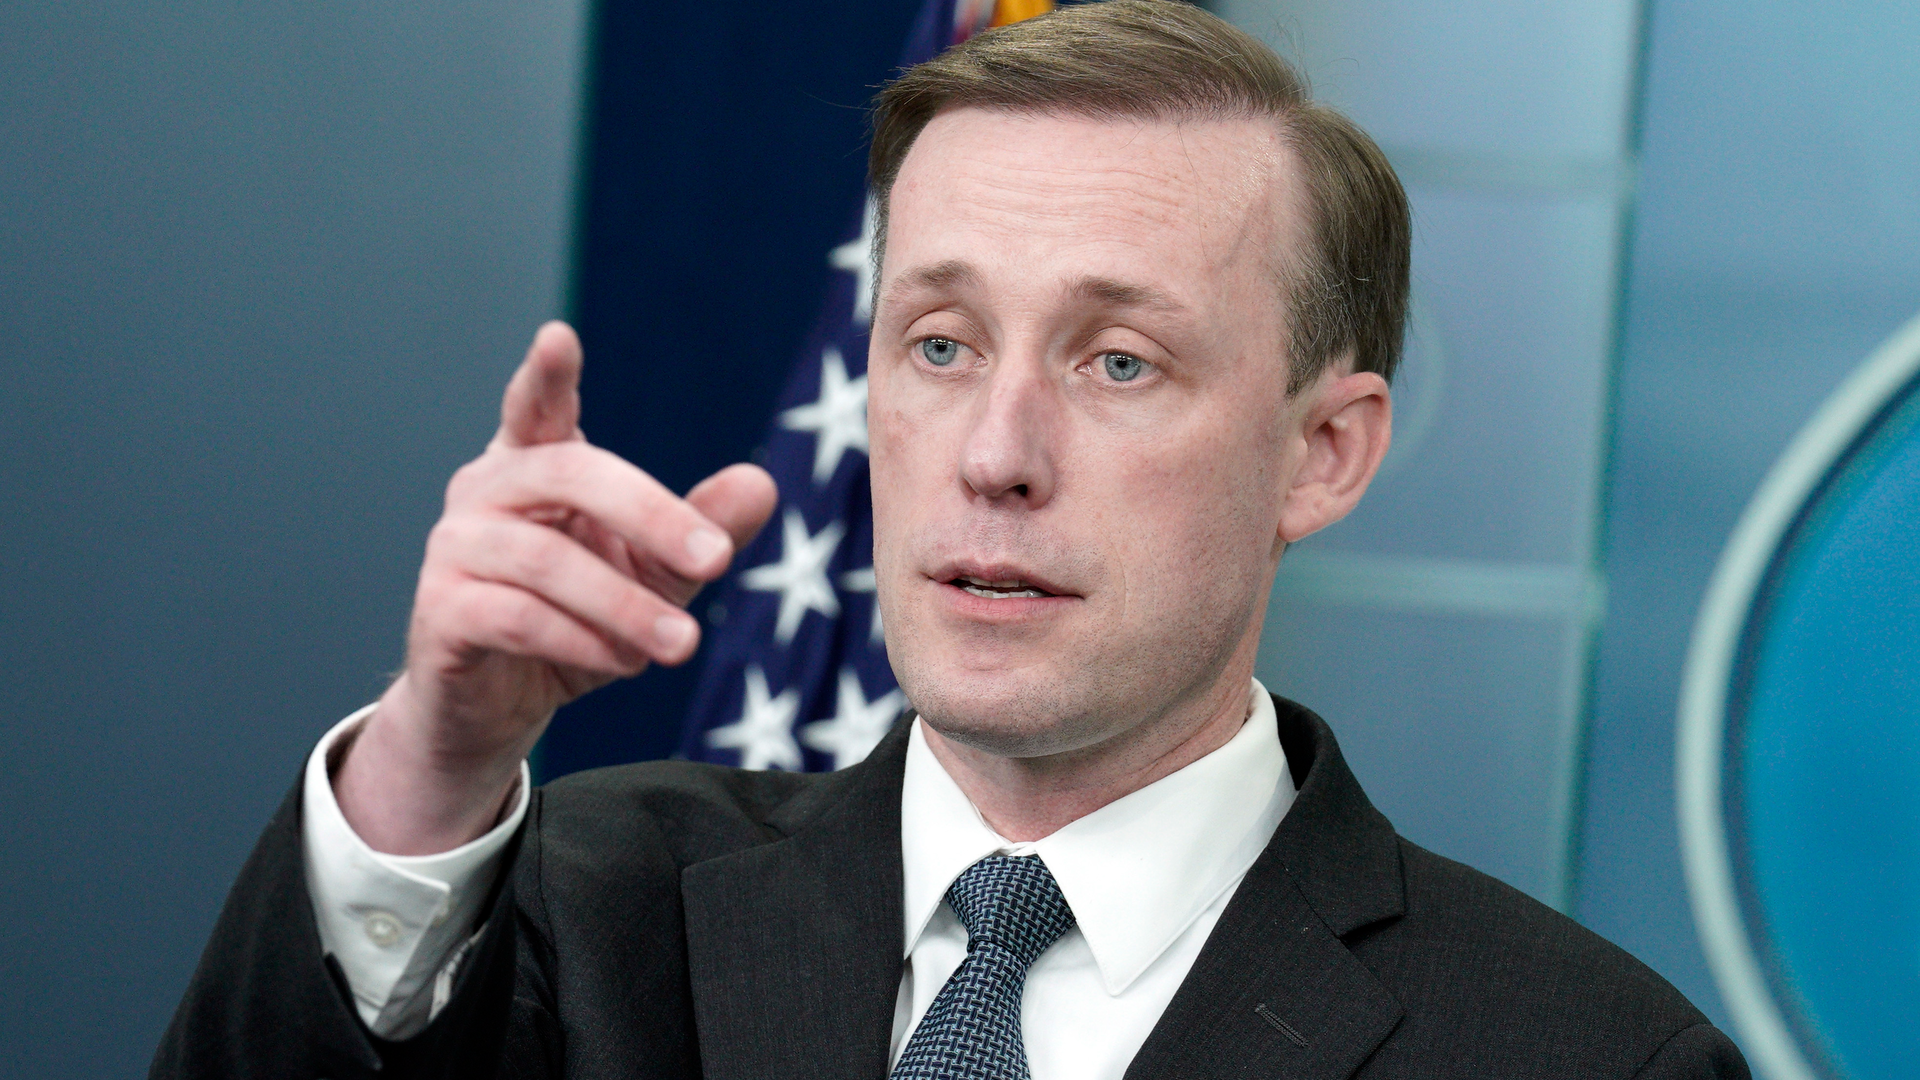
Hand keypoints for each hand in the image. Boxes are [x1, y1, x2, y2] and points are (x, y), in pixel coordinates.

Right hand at [334, 322, 776, 853]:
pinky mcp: (440, 610)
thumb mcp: (656, 572)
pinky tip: (624, 661)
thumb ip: (701, 528)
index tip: (559, 338)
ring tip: (680, 642)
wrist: (505, 705)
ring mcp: (454, 547)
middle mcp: (486, 490)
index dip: (547, 375)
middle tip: (717, 560)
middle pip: (570, 475)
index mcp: (534, 462)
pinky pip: (517, 616)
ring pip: (546, 561)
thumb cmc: (583, 617)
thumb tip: (762, 483)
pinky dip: (581, 640)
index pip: (537, 406)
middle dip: (652, 515)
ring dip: (625, 604)